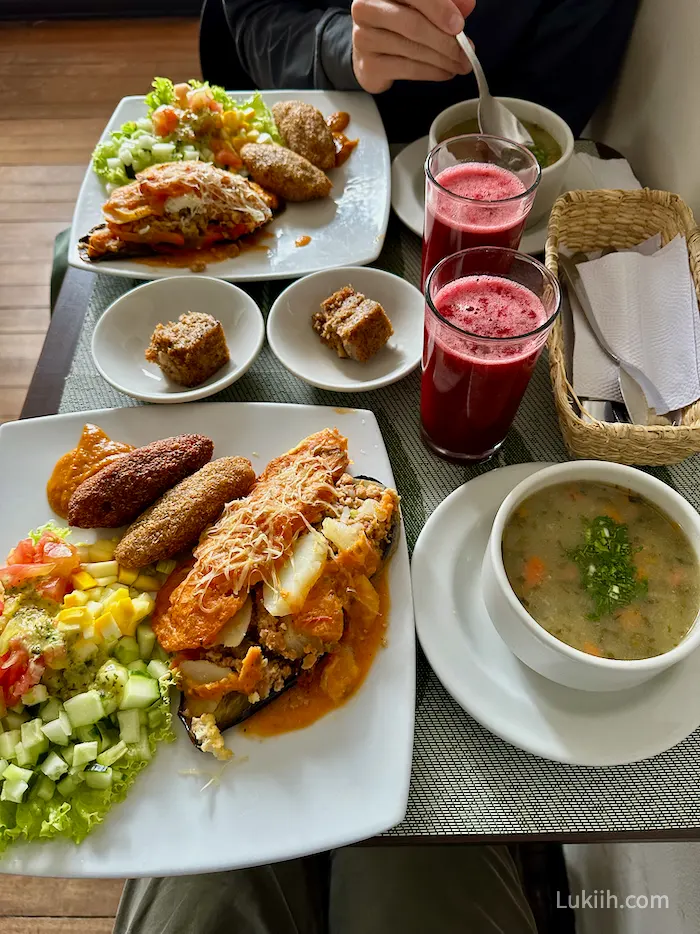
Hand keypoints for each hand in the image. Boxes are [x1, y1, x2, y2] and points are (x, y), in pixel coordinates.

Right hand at [351, 0, 475, 94]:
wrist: (371, 49)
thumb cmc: (399, 20)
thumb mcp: (422, 3)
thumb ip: (445, 0)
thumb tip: (467, 5)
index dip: (439, 9)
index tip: (458, 26)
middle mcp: (366, 9)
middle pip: (413, 24)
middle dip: (445, 41)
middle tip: (465, 52)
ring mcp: (363, 38)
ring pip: (412, 48)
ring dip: (442, 59)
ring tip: (460, 63)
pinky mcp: (368, 65)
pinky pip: (407, 68)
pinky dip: (431, 72)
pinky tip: (445, 71)